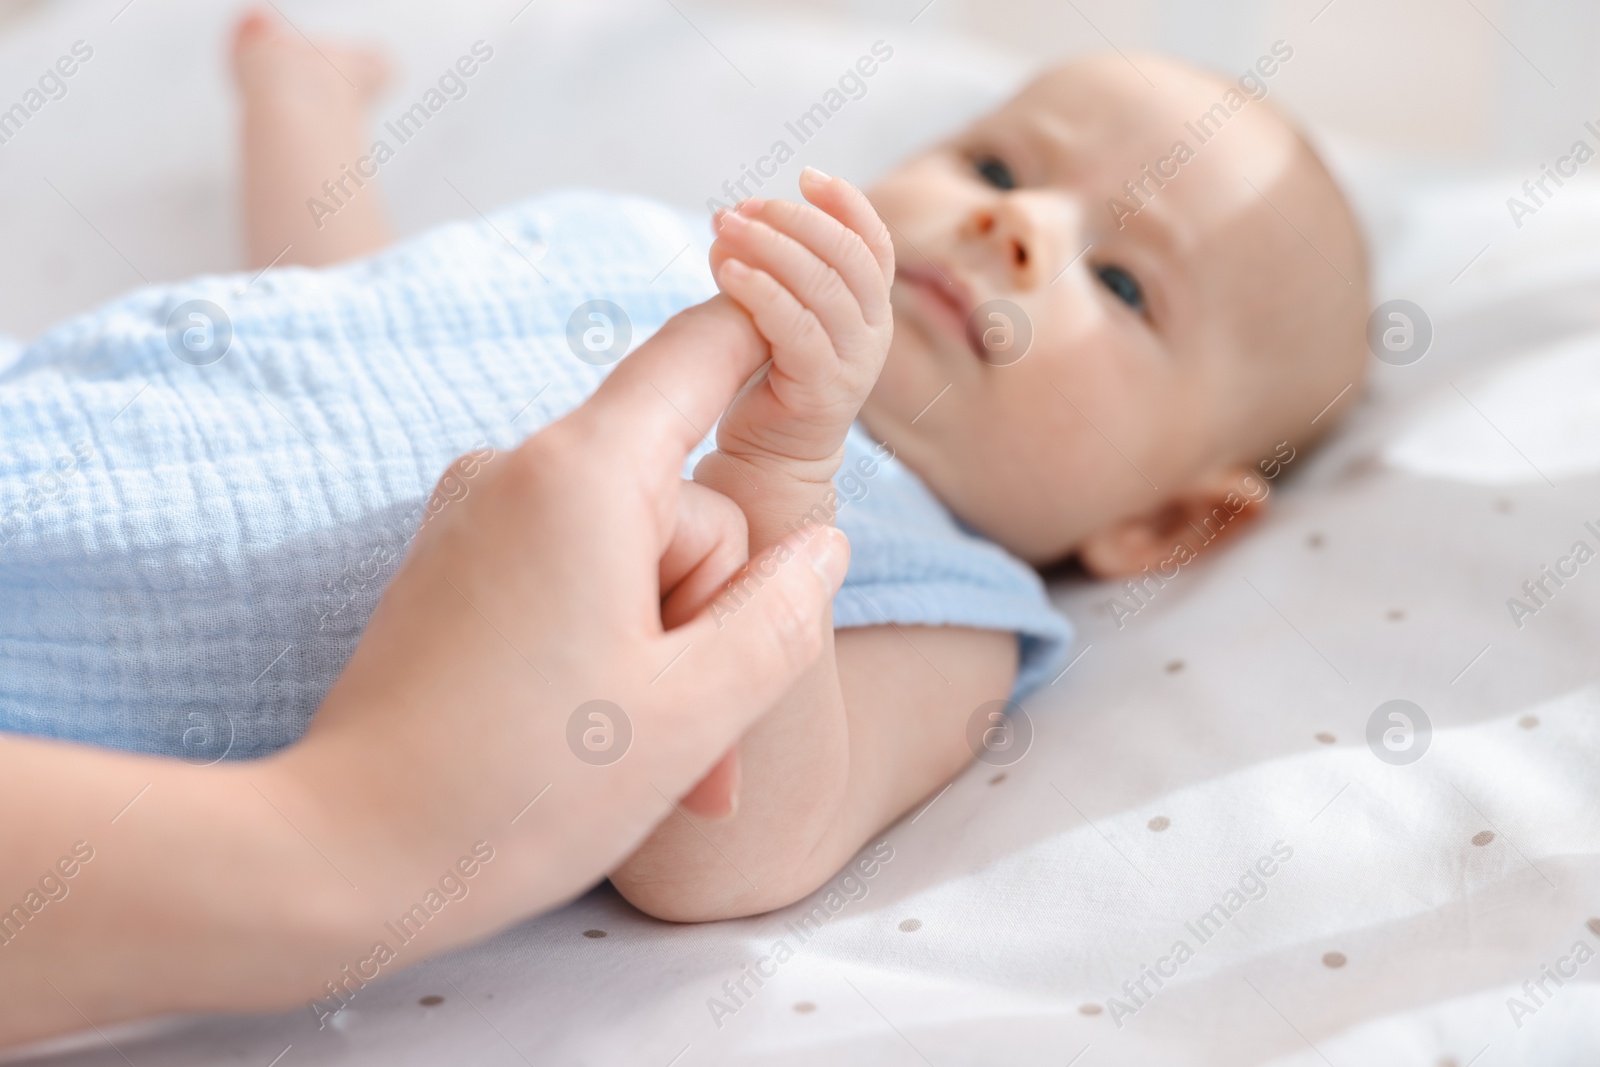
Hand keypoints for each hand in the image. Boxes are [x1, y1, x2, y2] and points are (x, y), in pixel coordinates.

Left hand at [280, 294, 851, 929]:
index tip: (812, 330)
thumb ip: (785, 617)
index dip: (770, 334)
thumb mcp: (695, 711)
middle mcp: (519, 470)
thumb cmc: (520, 788)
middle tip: (706, 741)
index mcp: (584, 477)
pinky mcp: (453, 571)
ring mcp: (476, 519)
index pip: (700, 351)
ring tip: (656, 764)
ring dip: (664, 648)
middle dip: (712, 610)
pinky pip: (569, 577)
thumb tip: (823, 548)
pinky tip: (604, 743)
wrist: (339, 855)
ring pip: (630, 550)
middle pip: (680, 498)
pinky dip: (607, 648)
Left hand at [704, 168, 894, 497]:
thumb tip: (731, 221)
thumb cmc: (769, 379)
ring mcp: (854, 364)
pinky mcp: (824, 391)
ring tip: (724, 229)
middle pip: (850, 257)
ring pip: (823, 288)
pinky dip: (763, 293)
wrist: (771, 459)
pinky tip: (728, 273)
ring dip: (771, 249)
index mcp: (869, 307)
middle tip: (741, 207)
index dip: (846, 204)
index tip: (805, 174)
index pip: (874, 243)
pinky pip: (797, 329)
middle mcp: (872, 332)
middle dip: (795, 221)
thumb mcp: (777, 313)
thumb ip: (769, 270)